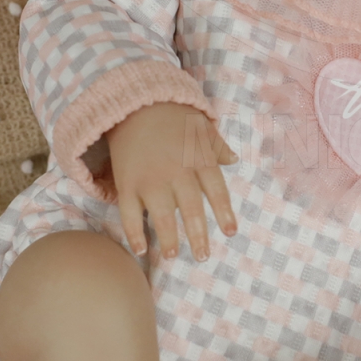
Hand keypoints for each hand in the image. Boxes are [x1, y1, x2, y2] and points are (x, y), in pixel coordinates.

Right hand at [106, 102, 238, 261]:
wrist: (134, 105)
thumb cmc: (173, 118)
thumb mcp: (201, 127)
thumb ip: (217, 147)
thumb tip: (234, 161)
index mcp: (197, 159)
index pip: (215, 189)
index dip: (224, 212)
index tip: (231, 232)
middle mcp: (175, 172)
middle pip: (190, 207)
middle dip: (197, 233)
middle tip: (203, 255)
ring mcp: (149, 179)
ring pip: (161, 214)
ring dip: (168, 236)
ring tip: (174, 255)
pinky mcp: (127, 183)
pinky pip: (129, 212)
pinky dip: (133, 232)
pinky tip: (141, 250)